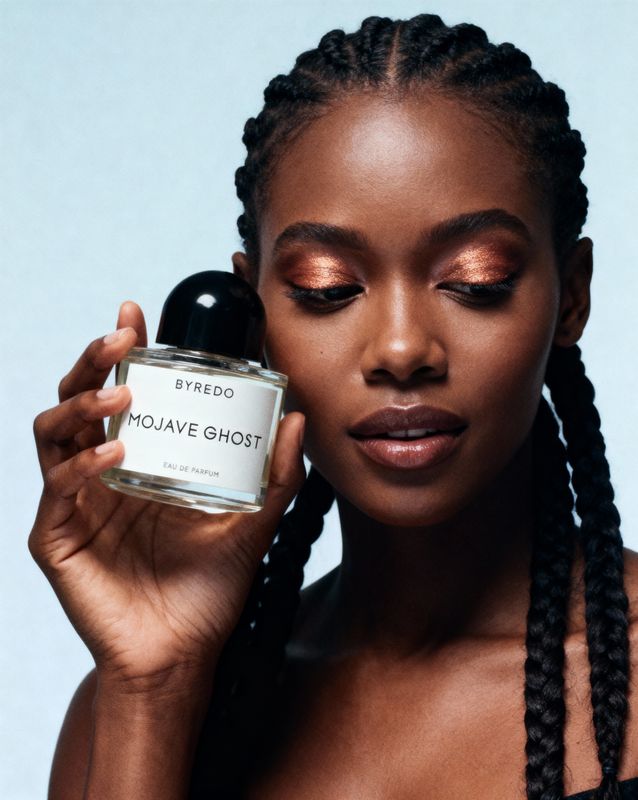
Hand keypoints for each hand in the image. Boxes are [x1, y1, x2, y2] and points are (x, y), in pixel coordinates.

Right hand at [28, 301, 305, 691]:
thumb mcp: (251, 522)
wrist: (183, 653)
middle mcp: (99, 473)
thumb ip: (275, 474)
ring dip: (83, 403)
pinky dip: (83, 464)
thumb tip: (296, 417)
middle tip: (123, 338)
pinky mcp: (56, 537)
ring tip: (122, 395)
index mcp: (137, 461)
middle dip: (95, 360)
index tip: (135, 313)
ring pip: (53, 431)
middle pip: (78, 398)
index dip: (119, 350)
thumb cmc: (208, 588)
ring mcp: (74, 502)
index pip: (119, 391)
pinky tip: (116, 453)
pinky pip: (58, 487)